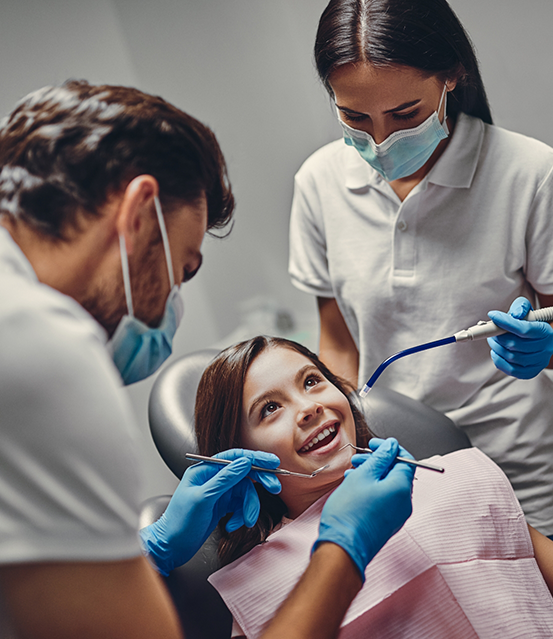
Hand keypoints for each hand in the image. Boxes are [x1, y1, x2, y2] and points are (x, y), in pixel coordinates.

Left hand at [140, 449, 280, 574]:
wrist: (170, 548)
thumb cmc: (178, 523)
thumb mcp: (202, 499)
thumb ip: (224, 479)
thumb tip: (244, 462)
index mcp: (205, 470)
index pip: (234, 458)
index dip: (255, 458)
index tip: (272, 462)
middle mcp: (213, 479)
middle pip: (243, 474)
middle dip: (259, 482)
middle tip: (274, 488)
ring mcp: (218, 493)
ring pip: (244, 493)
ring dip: (249, 507)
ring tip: (247, 521)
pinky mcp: (222, 507)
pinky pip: (240, 506)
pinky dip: (241, 516)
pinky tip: (232, 526)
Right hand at [313, 438, 414, 580]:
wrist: (342, 547)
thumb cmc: (350, 513)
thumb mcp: (363, 476)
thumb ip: (380, 458)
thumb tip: (392, 446)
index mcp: (402, 488)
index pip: (406, 459)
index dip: (390, 448)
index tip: (374, 444)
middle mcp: (404, 503)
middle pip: (397, 472)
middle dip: (378, 461)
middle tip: (360, 459)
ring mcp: (397, 515)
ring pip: (389, 485)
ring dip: (373, 475)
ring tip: (353, 473)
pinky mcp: (387, 523)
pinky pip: (385, 499)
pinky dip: (372, 489)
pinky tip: (355, 487)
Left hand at [487, 297, 552, 378]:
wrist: (537, 338)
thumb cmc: (529, 323)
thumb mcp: (527, 311)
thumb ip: (521, 307)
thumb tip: (514, 314)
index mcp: (545, 331)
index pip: (524, 329)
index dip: (505, 322)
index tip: (493, 315)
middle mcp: (545, 348)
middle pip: (514, 345)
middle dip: (497, 337)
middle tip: (491, 331)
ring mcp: (539, 362)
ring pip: (511, 357)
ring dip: (496, 348)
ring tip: (493, 340)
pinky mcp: (531, 372)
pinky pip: (511, 370)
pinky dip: (499, 360)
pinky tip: (496, 352)